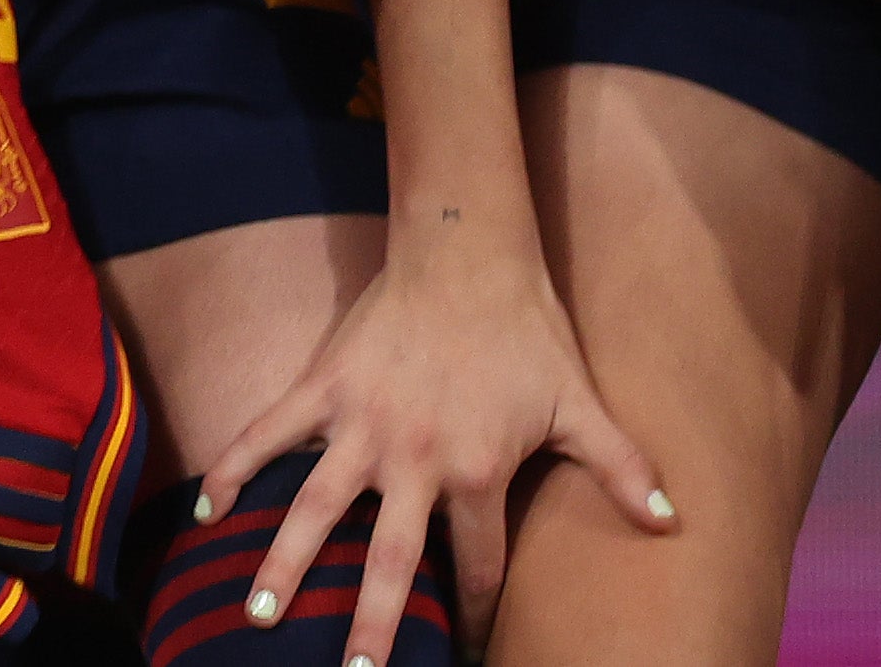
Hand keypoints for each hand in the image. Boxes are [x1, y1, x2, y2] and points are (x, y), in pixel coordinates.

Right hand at [205, 223, 674, 657]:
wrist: (467, 254)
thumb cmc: (528, 332)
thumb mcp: (581, 404)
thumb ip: (622, 467)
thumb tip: (671, 521)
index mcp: (477, 473)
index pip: (475, 566)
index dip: (471, 616)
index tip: (460, 653)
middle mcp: (413, 459)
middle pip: (388, 560)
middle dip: (368, 622)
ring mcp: (360, 423)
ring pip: (315, 508)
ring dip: (284, 563)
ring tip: (257, 613)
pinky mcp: (324, 386)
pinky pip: (269, 432)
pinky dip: (237, 466)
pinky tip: (209, 507)